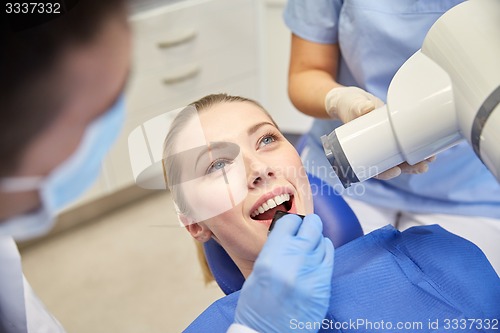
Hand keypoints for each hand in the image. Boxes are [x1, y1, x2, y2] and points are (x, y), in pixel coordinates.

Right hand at [234, 214, 333, 332]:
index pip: (289, 222)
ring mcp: (312, 275)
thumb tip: (288, 233)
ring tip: (308, 246)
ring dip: (315, 240)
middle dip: (308, 225)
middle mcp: (294, 263)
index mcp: (272, 258)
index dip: (290, 222)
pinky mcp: (323, 286)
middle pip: (312, 226)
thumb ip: (274, 250)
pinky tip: (317, 255)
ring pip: (322, 240)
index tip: (290, 225)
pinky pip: (330, 257)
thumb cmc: (257, 307)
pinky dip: (324, 252)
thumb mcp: (257, 272)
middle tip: (304, 228)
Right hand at [325, 86, 435, 179]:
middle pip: (392, 165)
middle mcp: (376, 149)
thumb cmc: (348, 105)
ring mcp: (386, 141)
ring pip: (402, 157)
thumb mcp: (351, 106)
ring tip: (431, 158)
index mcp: (362, 151)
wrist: (354, 99)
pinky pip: (407, 143)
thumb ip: (358, 107)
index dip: (385, 173)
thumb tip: (367, 109)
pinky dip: (417, 146)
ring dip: (416, 160)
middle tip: (423, 166)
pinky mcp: (395, 132)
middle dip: (408, 168)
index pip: (373, 168)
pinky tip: (430, 146)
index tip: (396, 172)